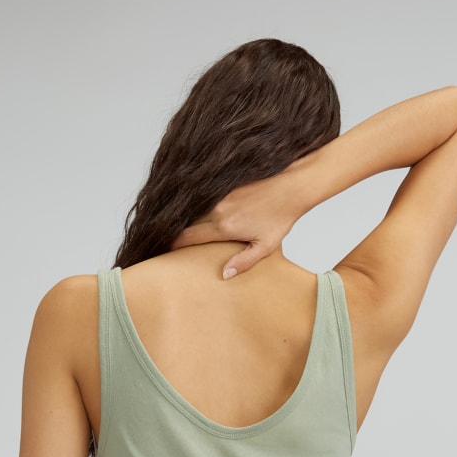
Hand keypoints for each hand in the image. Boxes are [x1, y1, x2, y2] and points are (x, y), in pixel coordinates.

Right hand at [171, 167, 306, 278]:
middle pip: (185, 221)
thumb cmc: (281, 218)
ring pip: (193, 206)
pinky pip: (203, 193)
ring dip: (184, 215)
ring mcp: (220, 193)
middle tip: (165, 239)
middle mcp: (217, 209)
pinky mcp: (224, 181)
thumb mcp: (266, 246)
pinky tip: (192, 206)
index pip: (188, 237)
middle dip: (174, 230)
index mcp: (225, 227)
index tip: (165, 250)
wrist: (292, 185)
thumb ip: (243, 262)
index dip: (173, 245)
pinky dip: (196, 201)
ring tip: (173, 223)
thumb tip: (223, 275)